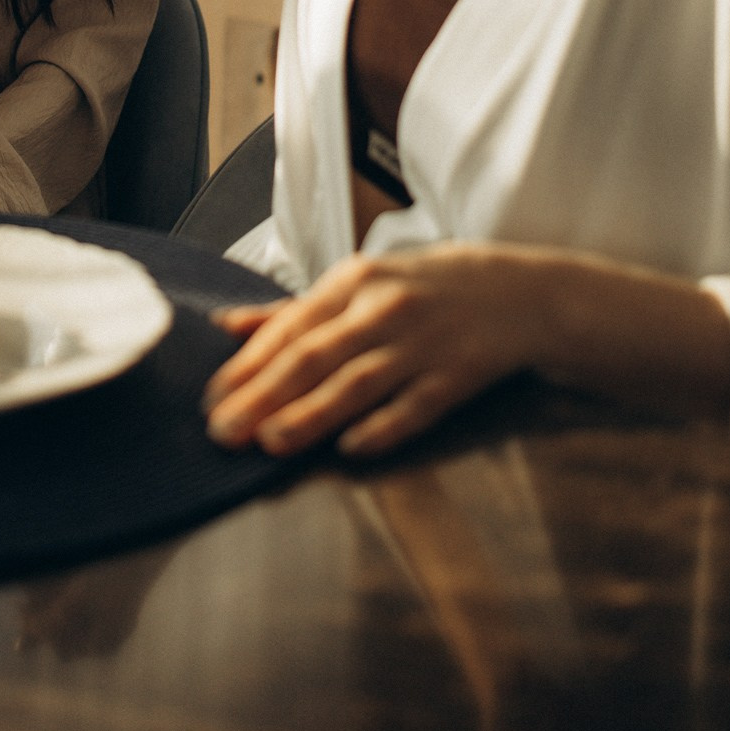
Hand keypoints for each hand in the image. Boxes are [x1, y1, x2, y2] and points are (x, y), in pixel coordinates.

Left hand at [202, 245, 543, 460]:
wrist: (518, 292)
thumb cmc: (425, 288)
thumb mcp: (360, 282)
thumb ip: (293, 310)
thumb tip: (228, 326)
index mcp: (353, 282)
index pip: (290, 326)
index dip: (248, 363)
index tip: (211, 396)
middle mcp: (383, 310)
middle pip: (314, 355)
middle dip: (264, 394)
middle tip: (223, 429)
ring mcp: (420, 345)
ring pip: (358, 382)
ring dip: (312, 413)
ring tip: (271, 441)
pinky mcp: (455, 377)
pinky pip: (414, 406)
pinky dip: (383, 426)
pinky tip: (352, 448)